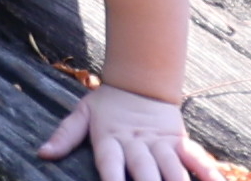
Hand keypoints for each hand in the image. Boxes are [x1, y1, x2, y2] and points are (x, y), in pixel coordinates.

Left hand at [35, 80, 215, 179]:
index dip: (111, 180)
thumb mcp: (82, 114)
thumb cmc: (107, 104)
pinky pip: (196, 159)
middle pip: (145, 174)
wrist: (141, 79)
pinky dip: (208, 173)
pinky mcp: (180, 142)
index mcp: (111, 139)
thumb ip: (65, 135)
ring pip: (173, 171)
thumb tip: (42, 153)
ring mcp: (161, 144)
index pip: (109, 164)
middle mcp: (137, 144)